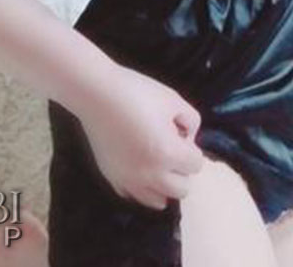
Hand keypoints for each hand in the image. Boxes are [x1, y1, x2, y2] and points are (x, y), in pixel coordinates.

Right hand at [79, 65, 203, 209]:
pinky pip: (133, 196)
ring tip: (155, 160)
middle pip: (182, 189)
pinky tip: (138, 166)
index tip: (178, 133)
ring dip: (164, 184)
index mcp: (167, 153)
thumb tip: (188, 137)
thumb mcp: (172, 99)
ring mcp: (129, 179)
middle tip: (170, 148)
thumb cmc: (135, 91)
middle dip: (181, 169)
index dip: (191, 146)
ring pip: (159, 201)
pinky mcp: (112, 178)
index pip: (196, 164)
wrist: (96, 92)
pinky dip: (141, 187)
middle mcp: (149, 173)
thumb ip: (191, 120)